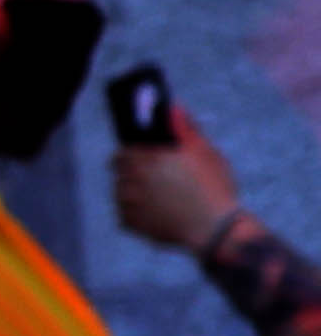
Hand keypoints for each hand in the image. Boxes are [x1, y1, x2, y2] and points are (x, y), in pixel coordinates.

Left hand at [114, 112, 242, 259]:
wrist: (215, 228)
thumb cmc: (213, 187)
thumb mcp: (204, 153)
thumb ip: (185, 128)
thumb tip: (173, 107)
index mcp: (146, 159)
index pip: (123, 151)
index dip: (133, 153)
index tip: (144, 157)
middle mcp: (130, 179)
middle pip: (120, 170)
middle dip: (133, 171)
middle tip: (154, 177)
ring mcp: (127, 203)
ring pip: (121, 191)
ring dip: (134, 191)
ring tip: (160, 196)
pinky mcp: (129, 223)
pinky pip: (126, 214)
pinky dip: (138, 213)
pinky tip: (159, 212)